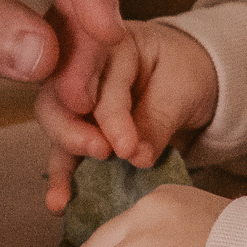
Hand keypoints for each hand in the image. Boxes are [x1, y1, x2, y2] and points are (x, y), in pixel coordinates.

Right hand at [35, 19, 218, 211]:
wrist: (191, 78)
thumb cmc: (185, 71)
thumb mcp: (182, 87)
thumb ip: (158, 118)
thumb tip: (137, 158)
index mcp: (108, 43)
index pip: (100, 79)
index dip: (111, 116)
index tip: (126, 147)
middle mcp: (82, 68)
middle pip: (59, 97)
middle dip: (72, 132)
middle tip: (100, 154)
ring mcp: (76, 99)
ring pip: (55, 126)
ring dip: (60, 160)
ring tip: (64, 195)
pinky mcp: (79, 128)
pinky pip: (64, 152)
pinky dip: (61, 179)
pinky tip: (59, 204)